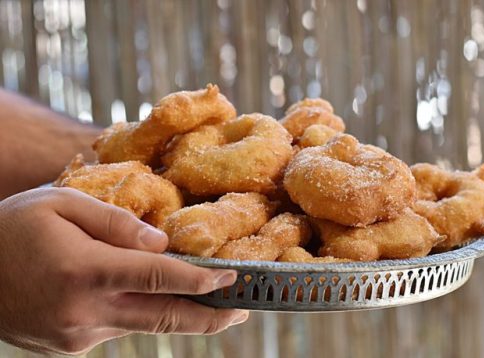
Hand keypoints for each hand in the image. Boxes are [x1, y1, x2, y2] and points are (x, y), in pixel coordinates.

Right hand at [0, 188, 247, 354]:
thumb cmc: (14, 228)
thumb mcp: (62, 204)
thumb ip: (116, 222)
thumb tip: (162, 242)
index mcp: (84, 270)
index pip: (159, 278)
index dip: (201, 281)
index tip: (231, 279)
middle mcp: (85, 311)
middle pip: (164, 318)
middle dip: (209, 317)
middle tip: (242, 312)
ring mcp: (78, 334)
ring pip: (144, 324)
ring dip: (178, 314)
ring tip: (209, 305)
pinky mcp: (72, 345)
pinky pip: (119, 325)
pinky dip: (140, 312)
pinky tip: (148, 298)